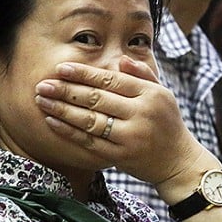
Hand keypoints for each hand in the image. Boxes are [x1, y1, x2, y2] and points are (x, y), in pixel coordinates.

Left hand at [34, 57, 210, 185]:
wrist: (179, 162)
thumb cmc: (168, 124)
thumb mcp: (163, 94)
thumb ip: (143, 75)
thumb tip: (121, 59)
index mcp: (150, 95)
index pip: (111, 80)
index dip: (84, 74)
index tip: (61, 69)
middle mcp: (141, 114)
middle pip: (97, 99)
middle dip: (66, 90)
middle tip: (43, 84)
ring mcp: (130, 137)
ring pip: (90, 120)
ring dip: (62, 109)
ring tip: (42, 100)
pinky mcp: (121, 156)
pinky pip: (90, 142)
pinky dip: (69, 131)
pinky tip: (52, 121)